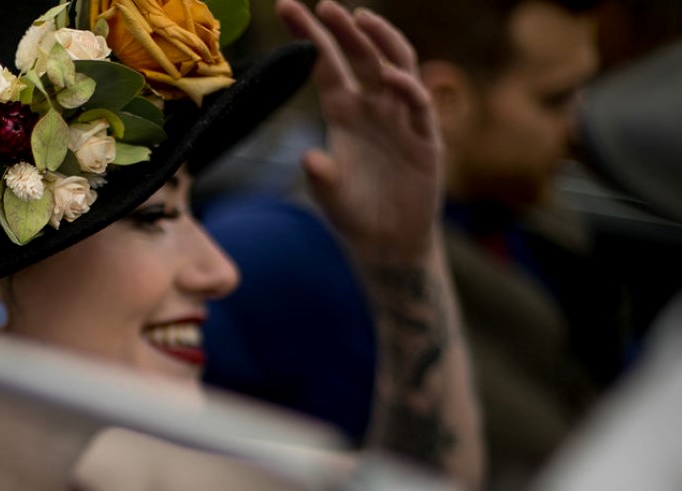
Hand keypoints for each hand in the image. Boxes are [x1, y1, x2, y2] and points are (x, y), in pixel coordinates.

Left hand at [276, 0, 442, 262]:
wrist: (388, 245)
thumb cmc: (354, 216)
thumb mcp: (331, 197)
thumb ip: (321, 178)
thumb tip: (309, 158)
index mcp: (342, 114)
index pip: (325, 65)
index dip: (308, 36)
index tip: (286, 6)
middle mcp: (372, 108)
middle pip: (360, 56)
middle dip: (343, 30)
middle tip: (325, 5)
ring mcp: (400, 119)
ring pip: (395, 66)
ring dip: (380, 42)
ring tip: (360, 20)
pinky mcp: (425, 138)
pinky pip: (418, 104)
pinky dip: (405, 87)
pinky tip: (388, 77)